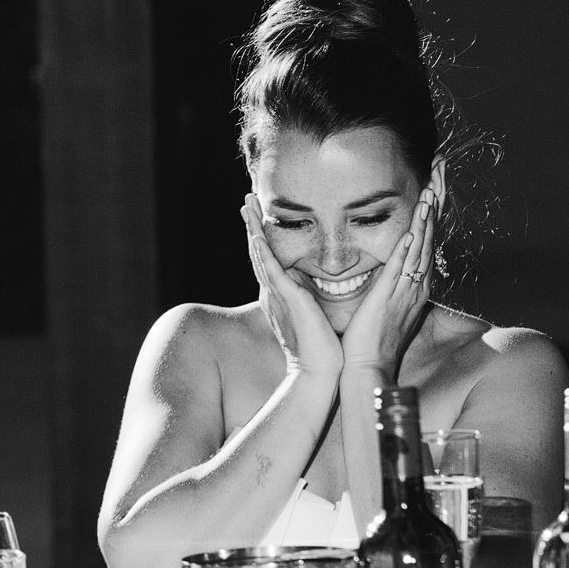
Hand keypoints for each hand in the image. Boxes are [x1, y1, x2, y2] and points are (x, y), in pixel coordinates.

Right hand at [241, 194, 343, 376]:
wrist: (321, 368)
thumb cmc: (321, 345)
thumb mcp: (314, 311)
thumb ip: (311, 296)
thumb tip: (315, 282)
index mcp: (282, 294)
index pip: (269, 258)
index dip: (262, 234)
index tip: (260, 212)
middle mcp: (275, 291)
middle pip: (259, 251)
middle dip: (253, 224)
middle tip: (247, 199)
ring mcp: (278, 294)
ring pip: (261, 255)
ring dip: (253, 230)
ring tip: (247, 205)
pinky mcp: (287, 299)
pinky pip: (271, 272)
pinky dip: (263, 253)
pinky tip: (257, 236)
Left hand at [339, 189, 436, 378]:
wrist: (369, 366)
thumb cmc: (372, 340)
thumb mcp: (386, 305)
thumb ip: (390, 285)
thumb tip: (389, 270)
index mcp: (415, 284)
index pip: (427, 241)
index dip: (431, 213)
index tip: (434, 185)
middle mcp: (417, 284)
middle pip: (431, 236)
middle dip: (435, 203)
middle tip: (441, 173)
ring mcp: (406, 289)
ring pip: (422, 246)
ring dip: (427, 217)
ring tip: (432, 189)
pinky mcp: (392, 295)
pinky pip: (404, 265)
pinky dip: (412, 244)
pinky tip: (417, 225)